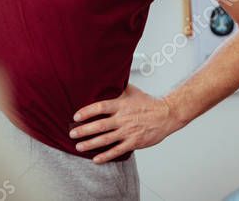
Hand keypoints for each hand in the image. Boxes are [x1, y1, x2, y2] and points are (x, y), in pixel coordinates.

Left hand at [68, 83, 183, 162]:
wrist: (166, 115)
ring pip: (106, 139)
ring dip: (90, 144)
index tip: (75, 117)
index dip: (86, 112)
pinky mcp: (134, 142)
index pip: (100, 107)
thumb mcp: (132, 91)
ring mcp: (128, 132)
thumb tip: (104, 78)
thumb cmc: (148, 102)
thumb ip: (117, 87)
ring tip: (79, 146)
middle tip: (72, 134)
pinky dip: (106, 155)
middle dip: (83, 131)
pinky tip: (96, 159)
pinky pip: (117, 150)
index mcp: (121, 105)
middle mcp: (123, 119)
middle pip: (99, 125)